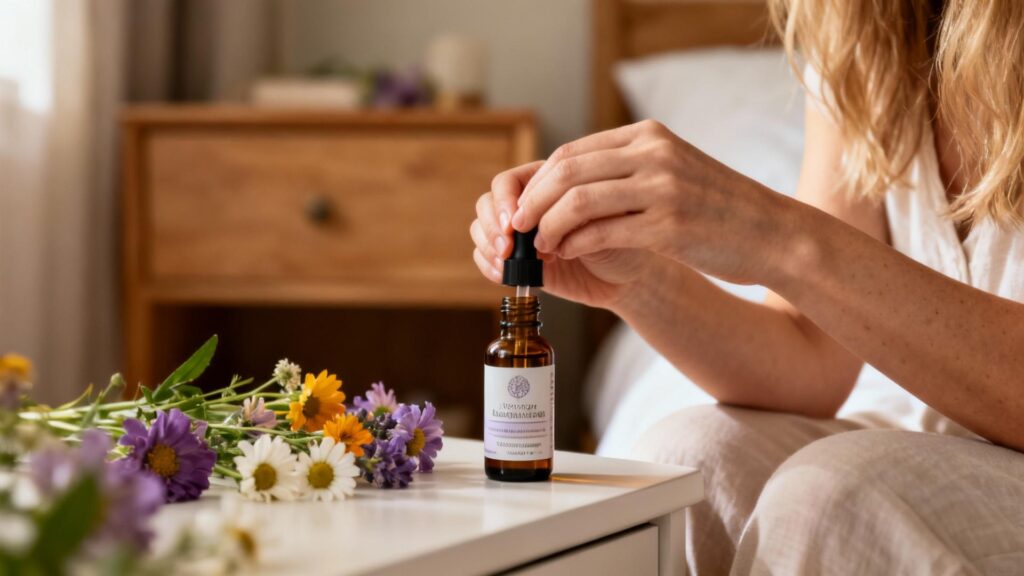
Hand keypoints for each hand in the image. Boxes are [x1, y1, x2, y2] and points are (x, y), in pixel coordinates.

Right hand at [470, 161, 660, 308]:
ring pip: (480, 227)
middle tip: (508, 245)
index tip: (518, 222)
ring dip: (488, 243)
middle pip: (487, 202)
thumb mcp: (607, 218)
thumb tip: (542, 220)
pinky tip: (505, 274)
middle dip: (493, 224)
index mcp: (548, 183)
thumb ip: (576, 212)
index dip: (507, 201)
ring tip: (507, 261)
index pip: (509, 181)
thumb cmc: (626, 238)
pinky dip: (488, 265)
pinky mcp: (517, 262)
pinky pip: (484, 258)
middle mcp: (529, 205)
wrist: (630, 276)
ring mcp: (520, 234)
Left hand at [512, 120, 797, 285]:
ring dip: (548, 226)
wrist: (771, 234)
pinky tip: (567, 255)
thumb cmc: (716, 208)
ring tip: (539, 245)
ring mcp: (663, 188)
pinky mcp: (669, 226)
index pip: (573, 152)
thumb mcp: (672, 169)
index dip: (538, 181)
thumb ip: (628, 167)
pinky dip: (574, 245)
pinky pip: (602, 233)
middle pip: (568, 171)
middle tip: (516, 227)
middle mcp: (654, 154)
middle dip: (532, 201)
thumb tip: (567, 182)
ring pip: (579, 201)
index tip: (522, 206)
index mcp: (649, 136)